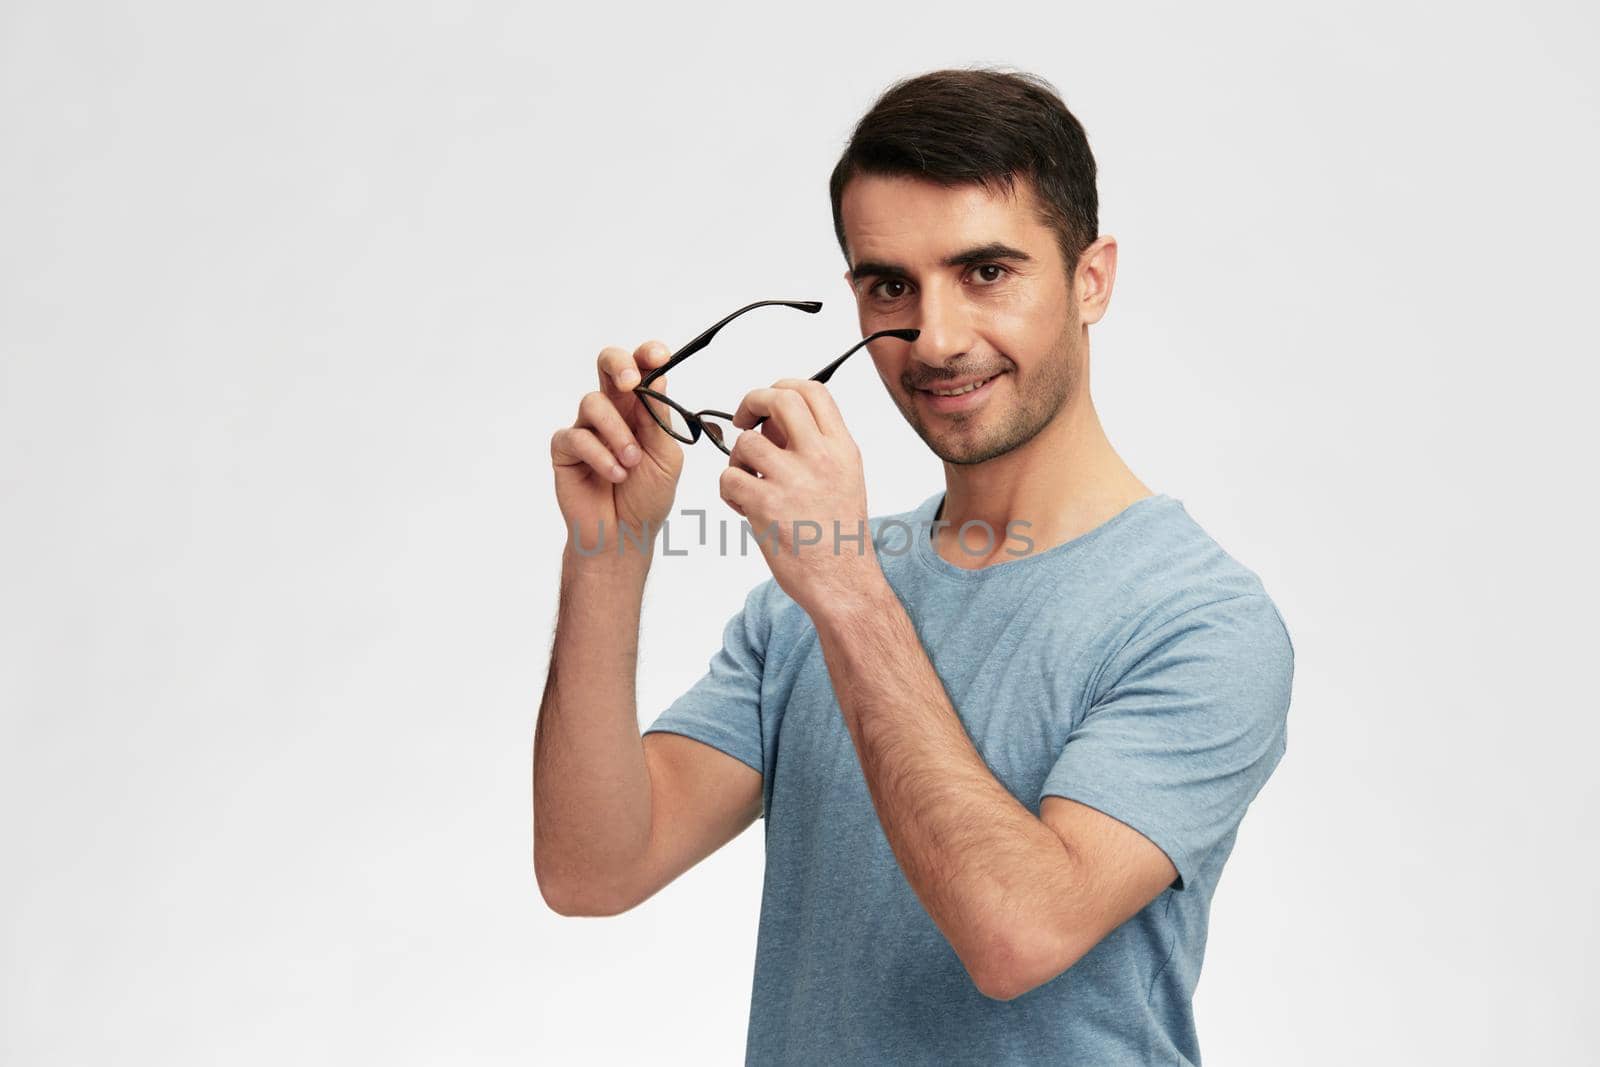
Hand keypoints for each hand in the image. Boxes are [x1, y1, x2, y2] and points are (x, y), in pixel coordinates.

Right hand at [551, 340, 682, 559]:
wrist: (625, 536)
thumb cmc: (648, 497)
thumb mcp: (666, 457)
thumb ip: (659, 419)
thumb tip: (657, 378)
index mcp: (641, 409)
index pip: (642, 369)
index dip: (647, 355)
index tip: (658, 356)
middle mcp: (613, 412)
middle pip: (607, 366)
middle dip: (619, 365)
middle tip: (630, 384)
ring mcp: (587, 428)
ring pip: (594, 403)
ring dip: (617, 433)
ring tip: (631, 463)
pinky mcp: (566, 449)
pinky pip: (577, 436)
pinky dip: (599, 455)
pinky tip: (615, 474)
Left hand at [719, 379, 882, 616]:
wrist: (844, 583)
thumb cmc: (839, 536)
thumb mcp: (844, 479)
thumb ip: (815, 447)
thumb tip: (774, 423)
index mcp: (842, 448)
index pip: (813, 391)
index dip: (782, 387)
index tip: (768, 406)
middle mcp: (820, 457)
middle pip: (778, 399)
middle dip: (751, 403)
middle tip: (744, 421)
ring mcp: (793, 480)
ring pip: (745, 442)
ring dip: (737, 459)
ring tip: (747, 482)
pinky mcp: (766, 505)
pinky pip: (728, 478)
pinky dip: (728, 491)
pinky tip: (744, 507)